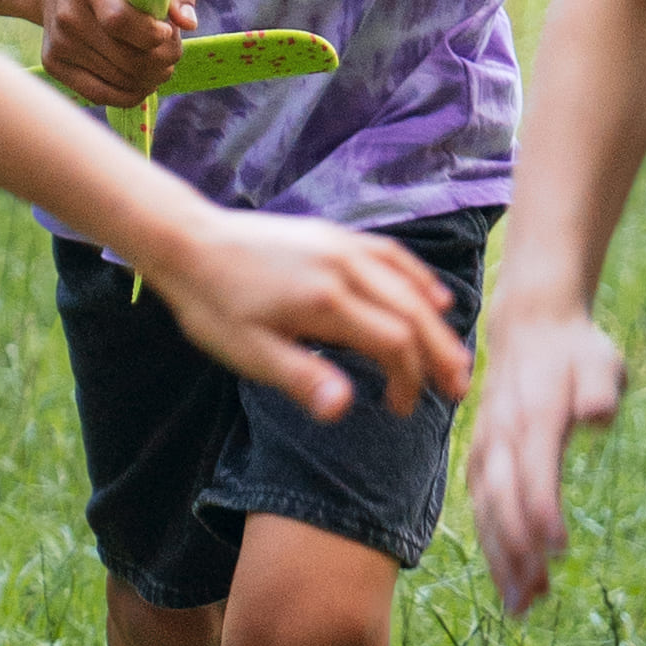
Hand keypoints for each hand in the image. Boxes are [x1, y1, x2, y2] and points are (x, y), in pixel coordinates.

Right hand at [33, 0, 193, 116]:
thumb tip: (189, 23)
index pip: (119, 21)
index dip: (152, 35)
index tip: (167, 30)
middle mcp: (69, 15)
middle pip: (127, 59)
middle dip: (164, 60)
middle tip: (173, 50)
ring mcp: (59, 43)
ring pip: (121, 81)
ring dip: (152, 77)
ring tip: (159, 60)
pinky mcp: (53, 64)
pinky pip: (102, 95)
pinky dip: (131, 94)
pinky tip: (143, 80)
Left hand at [166, 208, 465, 416]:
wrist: (187, 242)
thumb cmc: (214, 305)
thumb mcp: (249, 353)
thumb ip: (301, 378)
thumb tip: (344, 409)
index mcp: (325, 303)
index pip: (392, 344)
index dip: (408, 379)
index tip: (402, 409)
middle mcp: (343, 268)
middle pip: (412, 313)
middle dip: (439, 353)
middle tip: (459, 389)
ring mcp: (342, 246)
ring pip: (407, 284)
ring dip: (436, 321)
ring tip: (454, 355)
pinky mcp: (334, 236)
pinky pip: (390, 256)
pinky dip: (418, 278)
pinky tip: (433, 298)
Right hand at [467, 297, 621, 613]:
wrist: (531, 328)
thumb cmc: (576, 352)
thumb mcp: (601, 359)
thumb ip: (601, 387)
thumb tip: (599, 415)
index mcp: (532, 416)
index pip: (533, 471)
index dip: (542, 512)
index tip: (559, 552)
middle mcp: (501, 437)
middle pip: (502, 502)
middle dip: (515, 553)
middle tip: (534, 601)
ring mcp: (486, 450)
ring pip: (486, 513)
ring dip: (500, 561)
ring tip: (521, 607)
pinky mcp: (482, 461)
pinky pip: (482, 510)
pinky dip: (492, 548)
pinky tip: (510, 583)